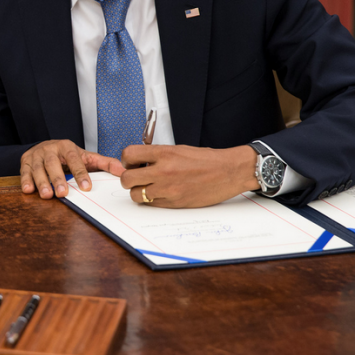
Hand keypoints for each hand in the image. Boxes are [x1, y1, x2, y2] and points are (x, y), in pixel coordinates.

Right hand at [21, 140, 124, 198]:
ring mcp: (36, 155)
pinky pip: (24, 171)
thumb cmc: (68, 155)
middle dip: (58, 178)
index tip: (86, 187)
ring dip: (42, 182)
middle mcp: (50, 148)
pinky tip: (29, 190)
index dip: (80, 173)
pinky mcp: (24, 161)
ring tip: (47, 195)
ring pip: (38, 168)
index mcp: (67, 146)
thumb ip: (104, 163)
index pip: (74, 159)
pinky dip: (26, 180)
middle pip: (53, 163)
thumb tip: (123, 171)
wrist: (45, 146)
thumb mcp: (86, 157)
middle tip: (63, 193)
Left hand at [120, 145, 259, 207]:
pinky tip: (161, 193)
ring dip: (139, 191)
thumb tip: (138, 163)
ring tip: (150, 187)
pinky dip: (152, 200)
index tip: (132, 163)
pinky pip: (151, 204)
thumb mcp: (178, 149)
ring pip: (136, 195)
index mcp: (164, 153)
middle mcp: (163, 171)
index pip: (129, 155)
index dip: (127, 160)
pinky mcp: (174, 203)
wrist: (228, 172)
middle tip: (137, 177)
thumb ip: (157, 156)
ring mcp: (168, 189)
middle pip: (127, 179)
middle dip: (128, 178)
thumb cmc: (205, 160)